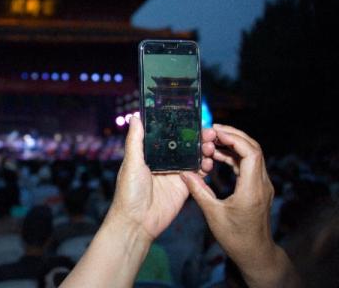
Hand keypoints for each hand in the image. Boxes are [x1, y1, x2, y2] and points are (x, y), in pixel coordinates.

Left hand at [107, 115, 215, 241]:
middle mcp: (163, 162)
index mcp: (149, 154)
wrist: (137, 222)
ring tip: (210, 146)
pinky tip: (209, 162)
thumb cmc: (129, 192)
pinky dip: (205, 167)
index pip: (168, 136)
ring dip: (203, 150)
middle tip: (209, 132)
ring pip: (193, 157)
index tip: (194, 120)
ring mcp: (174, 174)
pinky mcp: (184, 187)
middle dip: (197, 138)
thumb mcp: (131, 163)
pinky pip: (198, 174)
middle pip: (184, 145)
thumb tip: (135, 117)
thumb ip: (135, 140)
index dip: (181, 128)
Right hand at [181, 124, 295, 286]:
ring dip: (233, 144)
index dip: (234, 138)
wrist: (255, 253)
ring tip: (211, 141)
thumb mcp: (213, 214)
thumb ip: (199, 191)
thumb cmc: (236, 238)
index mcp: (252, 189)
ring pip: (252, 155)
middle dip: (233, 135)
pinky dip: (234, 156)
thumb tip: (184, 173)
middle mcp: (261, 184)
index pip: (251, 153)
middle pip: (253, 148)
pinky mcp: (258, 187)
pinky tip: (217, 155)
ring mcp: (262, 185)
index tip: (215, 133)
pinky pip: (248, 164)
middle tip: (211, 130)